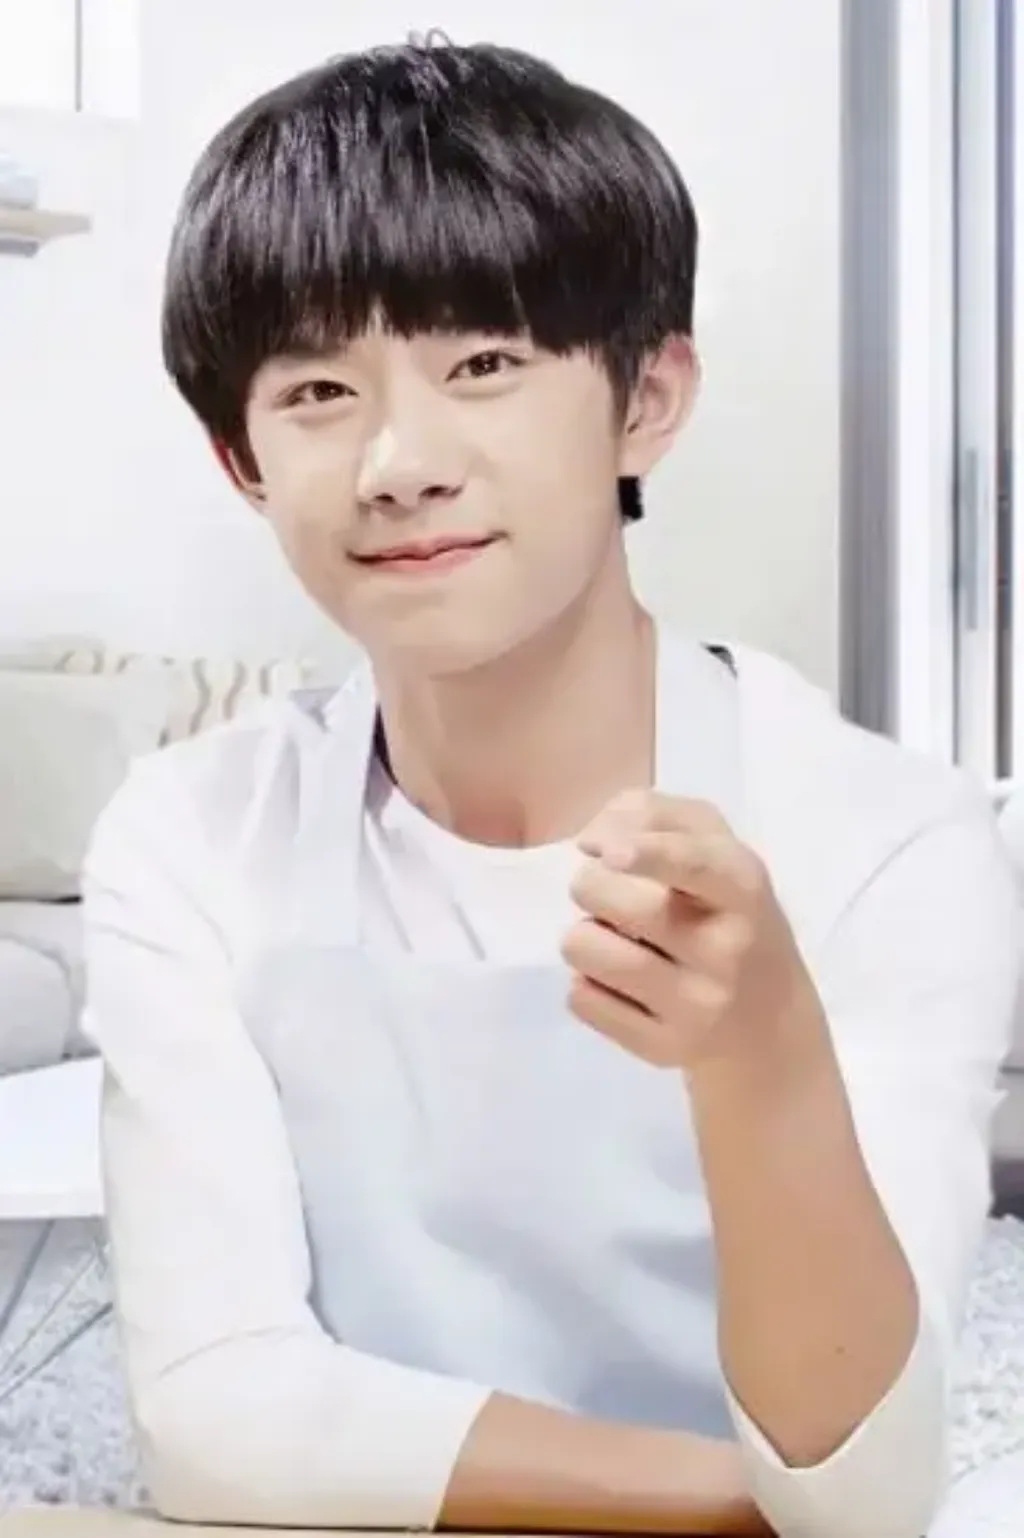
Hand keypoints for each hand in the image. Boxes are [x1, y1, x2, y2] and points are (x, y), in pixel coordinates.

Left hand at [562, 790, 822, 1071]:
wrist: (768, 1023)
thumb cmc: (729, 915)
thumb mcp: (715, 849)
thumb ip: (655, 815)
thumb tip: (591, 841)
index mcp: (741, 888)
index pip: (695, 865)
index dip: (647, 853)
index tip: (606, 852)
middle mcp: (726, 949)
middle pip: (620, 903)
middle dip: (590, 886)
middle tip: (606, 895)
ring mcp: (698, 1005)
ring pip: (589, 952)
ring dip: (581, 935)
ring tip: (609, 938)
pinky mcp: (665, 1047)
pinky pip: (584, 1001)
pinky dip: (584, 984)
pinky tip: (615, 983)